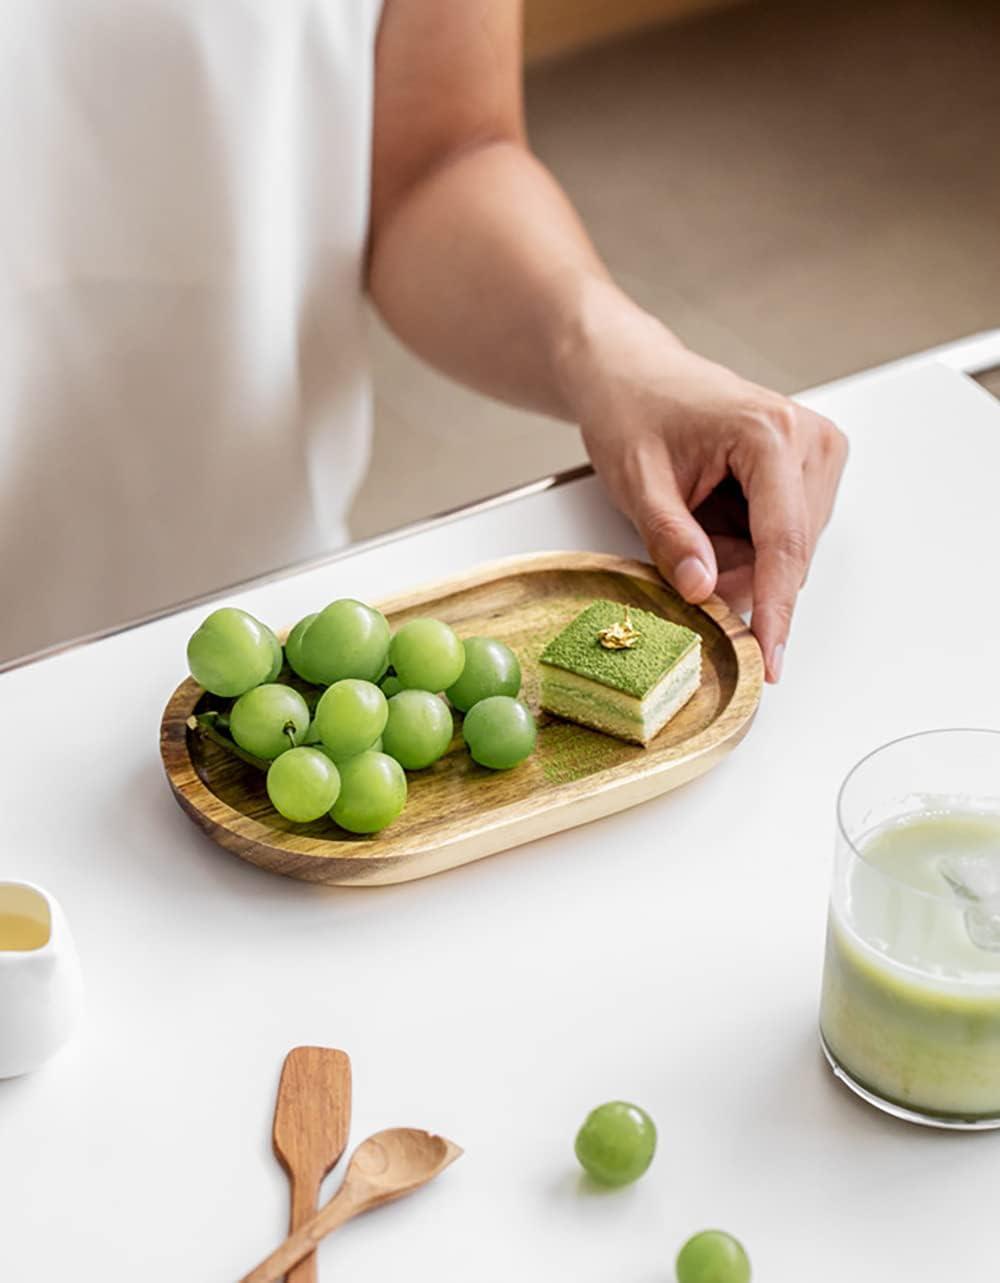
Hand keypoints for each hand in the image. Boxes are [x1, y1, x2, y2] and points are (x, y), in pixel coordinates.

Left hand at [561, 298, 847, 681]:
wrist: (630, 371)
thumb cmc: (632, 409)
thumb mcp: (637, 482)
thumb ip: (671, 540)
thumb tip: (703, 594)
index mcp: (770, 434)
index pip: (783, 543)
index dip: (775, 609)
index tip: (771, 658)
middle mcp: (808, 438)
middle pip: (790, 552)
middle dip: (739, 577)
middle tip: (681, 561)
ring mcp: (814, 451)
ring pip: (789, 549)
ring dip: (739, 559)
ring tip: (691, 519)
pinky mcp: (807, 466)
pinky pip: (783, 534)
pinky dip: (743, 544)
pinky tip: (711, 514)